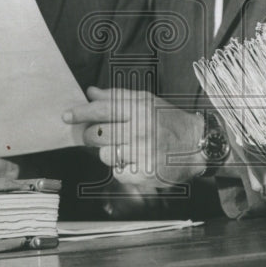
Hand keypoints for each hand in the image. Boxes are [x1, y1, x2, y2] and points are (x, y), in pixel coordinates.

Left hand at [64, 87, 203, 187]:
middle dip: (93, 135)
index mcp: (141, 109)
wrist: (198, 145)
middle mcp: (142, 130)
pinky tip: (137, 161)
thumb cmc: (170, 121)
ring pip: (105, 155)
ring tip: (129, 148)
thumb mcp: (148, 102)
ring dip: (111, 153)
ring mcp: (143, 153)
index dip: (82, 112)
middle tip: (101, 134)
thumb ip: (118, 97)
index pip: (103, 109)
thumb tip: (91, 92)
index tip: (67, 116)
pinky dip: (123, 168)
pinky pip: (118, 172)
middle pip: (98, 134)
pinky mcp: (145, 174)